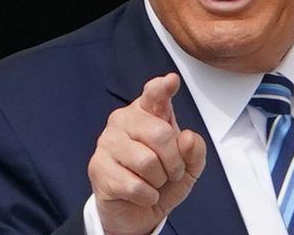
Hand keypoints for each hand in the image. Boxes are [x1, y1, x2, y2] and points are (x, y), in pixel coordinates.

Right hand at [88, 73, 206, 234]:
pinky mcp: (98, 168)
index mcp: (147, 112)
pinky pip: (135, 185)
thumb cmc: (161, 179)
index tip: (172, 81)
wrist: (136, 212)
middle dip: (174, 162)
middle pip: (161, 134)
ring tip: (152, 181)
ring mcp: (107, 142)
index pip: (154, 94)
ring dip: (159, 180)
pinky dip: (147, 196)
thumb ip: (195, 150)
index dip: (163, 88)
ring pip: (148, 162)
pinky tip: (140, 194)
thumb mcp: (189, 167)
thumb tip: (187, 138)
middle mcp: (123, 120)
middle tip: (170, 172)